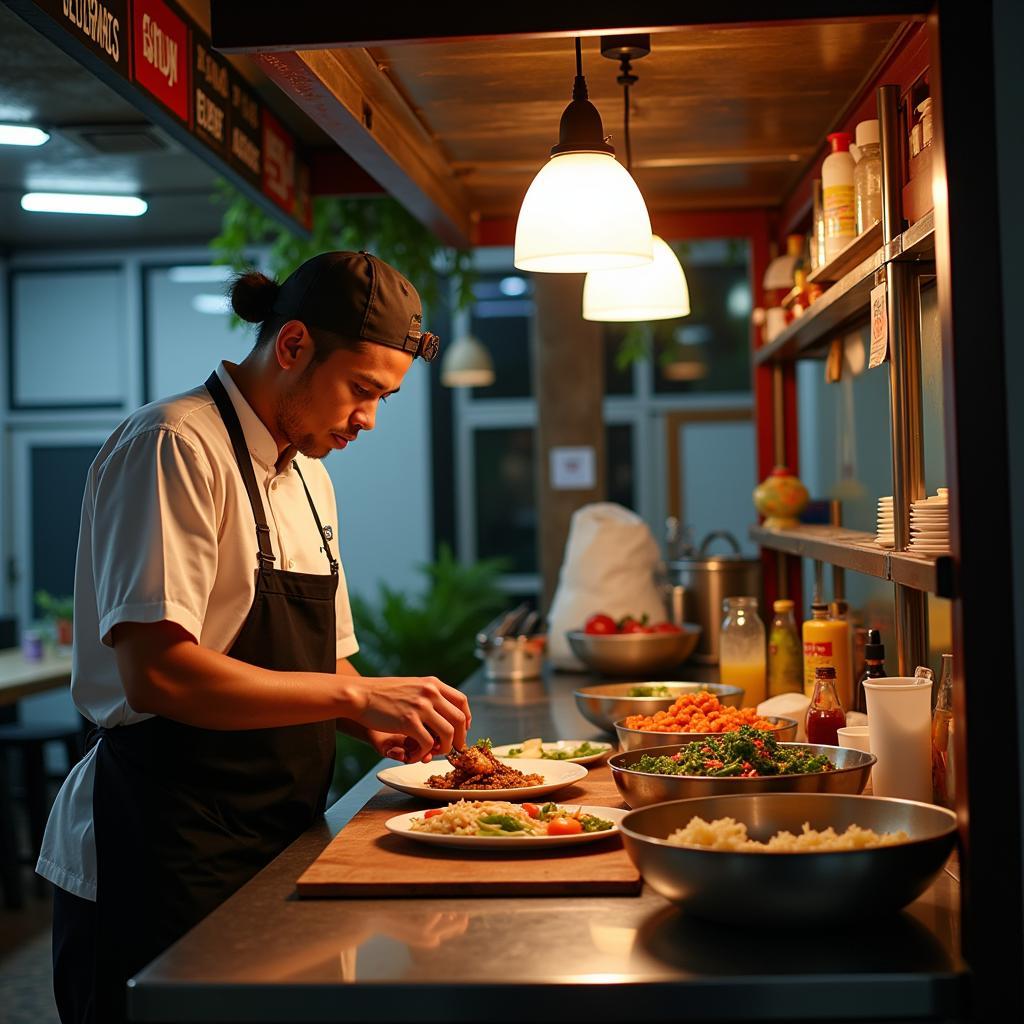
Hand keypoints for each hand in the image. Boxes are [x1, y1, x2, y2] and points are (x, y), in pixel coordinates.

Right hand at [353, 677, 470, 762]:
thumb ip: (428, 695)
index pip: (461, 701)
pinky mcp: (408, 722)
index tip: (462, 730)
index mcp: (433, 683)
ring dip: (444, 748)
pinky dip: (423, 753)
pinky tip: (414, 754)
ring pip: (448, 734)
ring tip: (433, 753)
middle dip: (459, 738)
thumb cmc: (382, 693)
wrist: (360, 694)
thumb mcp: (412, 685)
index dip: (466, 719)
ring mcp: (421, 706)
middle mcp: (430, 692)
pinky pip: (427, 744)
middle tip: (453, 748)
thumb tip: (444, 715)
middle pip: (459, 719)